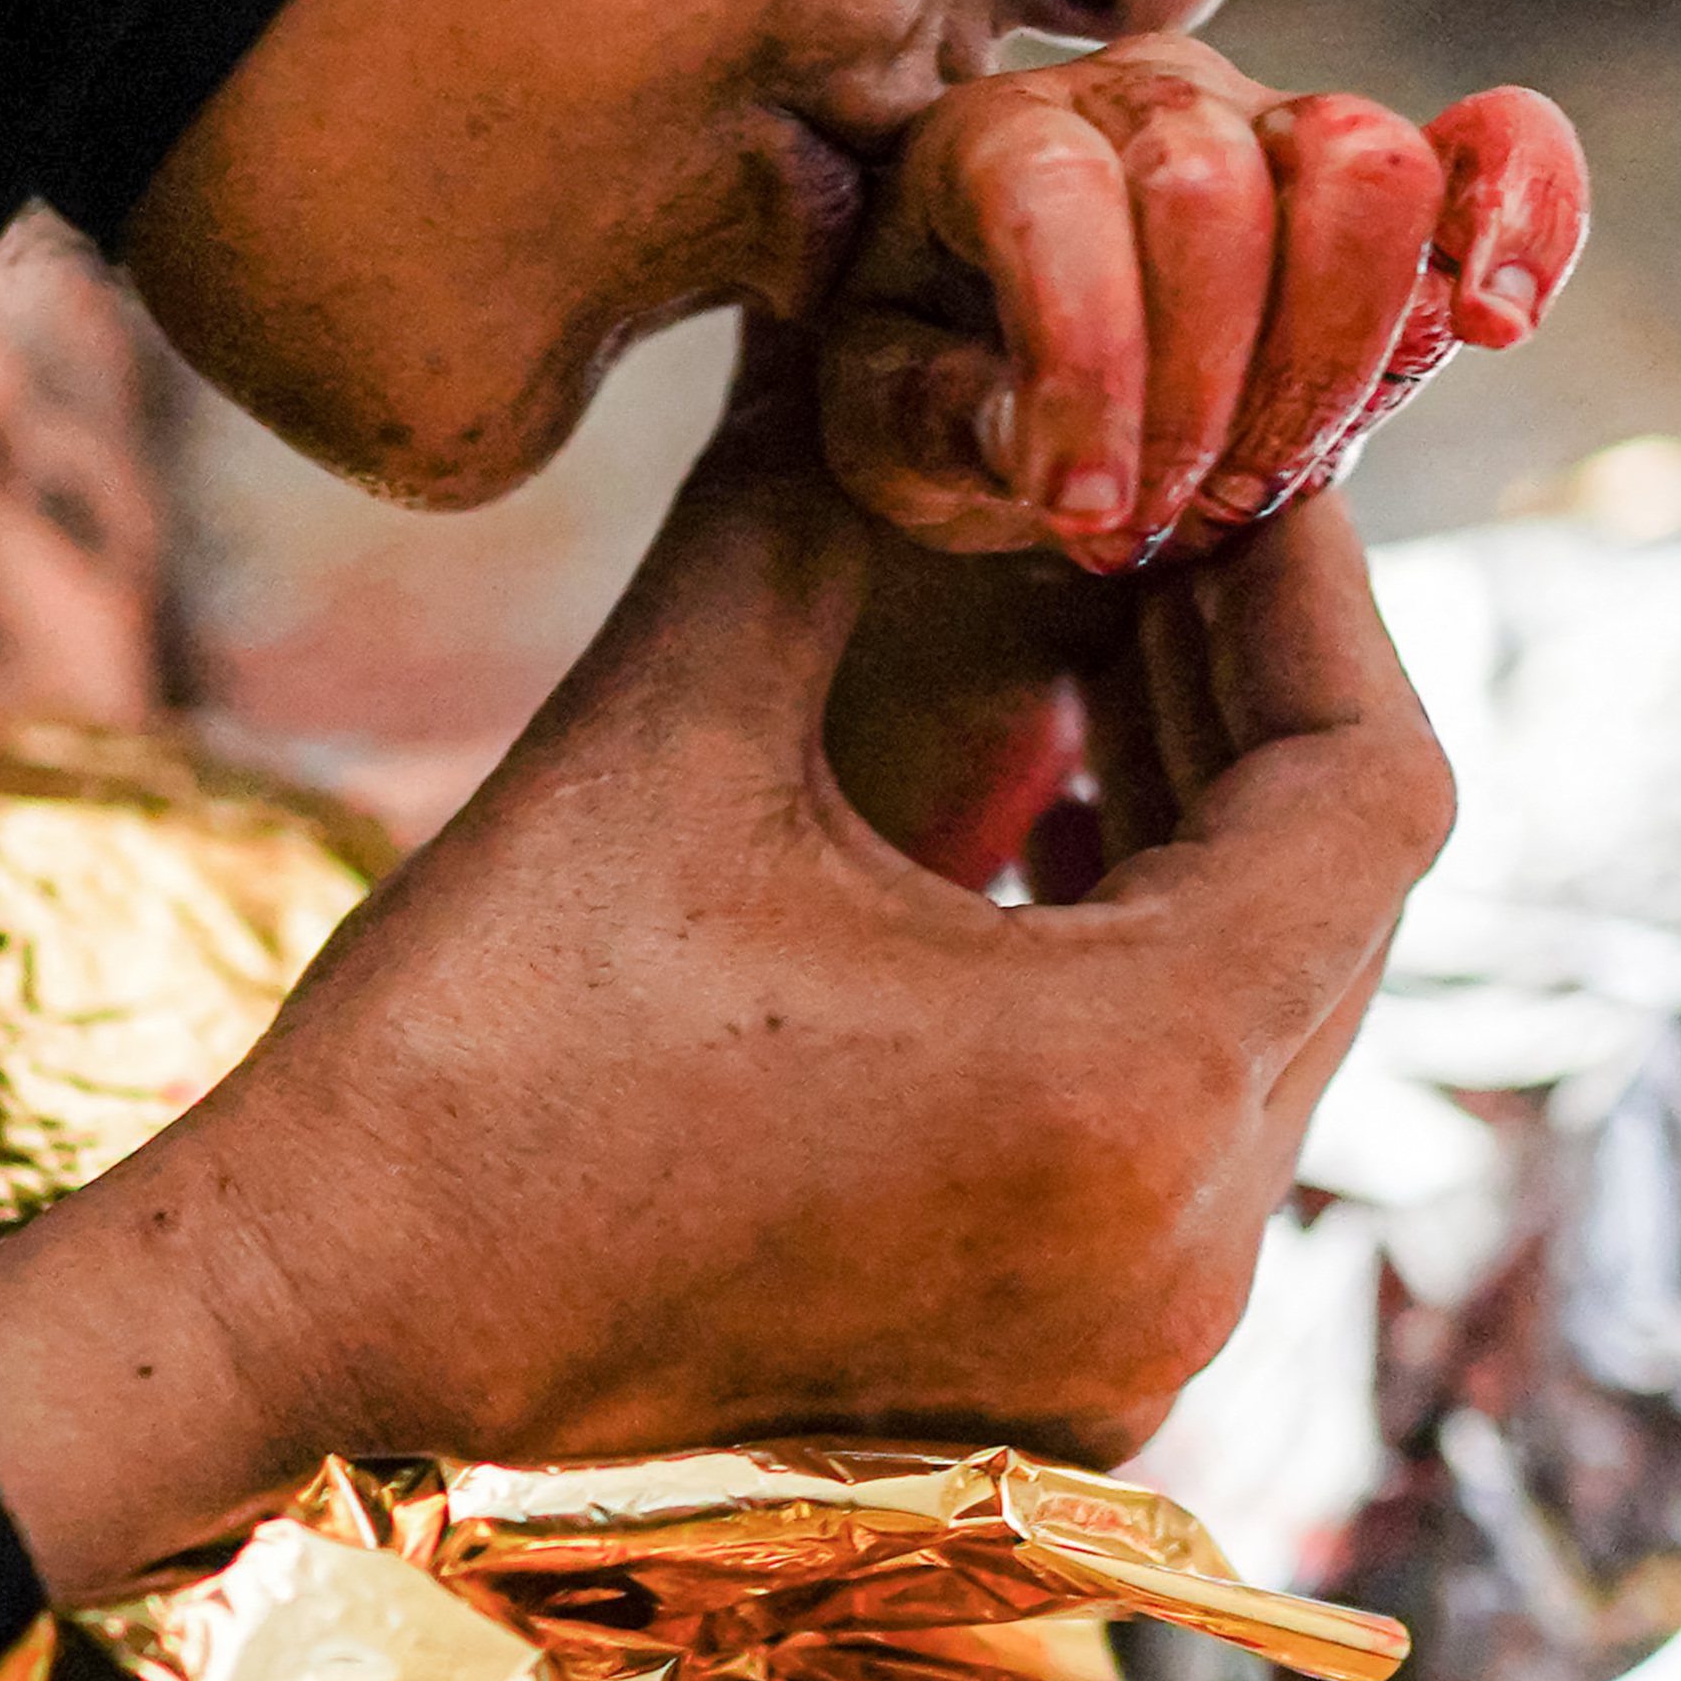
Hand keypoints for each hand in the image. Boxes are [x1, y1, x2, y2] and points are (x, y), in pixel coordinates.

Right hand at [0, 341, 1449, 1594]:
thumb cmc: (467, 1054)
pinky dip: (1152, 970)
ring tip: (1107, 645)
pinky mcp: (1059, 1381)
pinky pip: (1192, 1138)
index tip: (1249, 459)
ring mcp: (1131, 1343)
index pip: (1371, 792)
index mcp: (1129, 1088)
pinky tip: (1043, 834)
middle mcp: (1184, 1249)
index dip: (1321, 596)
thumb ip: (816, 507)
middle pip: (1345, 910)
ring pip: (1278, 1023)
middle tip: (1171, 512)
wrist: (308, 1337)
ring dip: (1211, 829)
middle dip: (1258, 695)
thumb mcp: (664, 733)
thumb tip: (868, 299)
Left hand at [817, 35, 1585, 574]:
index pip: (1057, 203)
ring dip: (1330, 356)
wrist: (1023, 365)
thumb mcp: (892, 427)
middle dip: (1210, 385)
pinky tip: (1497, 319)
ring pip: (1363, 169)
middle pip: (1219, 186)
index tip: (1084, 516)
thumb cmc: (947, 389)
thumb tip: (1070, 459)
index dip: (1088, 369)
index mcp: (992, 134)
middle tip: (1177, 515)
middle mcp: (1142, 92)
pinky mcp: (1389, 173)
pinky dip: (1525, 211)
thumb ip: (951, 425)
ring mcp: (1277, 115)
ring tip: (1268, 479)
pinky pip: (1500, 142)